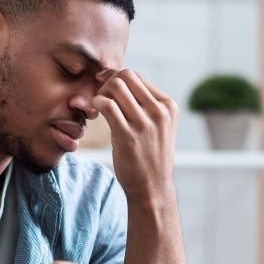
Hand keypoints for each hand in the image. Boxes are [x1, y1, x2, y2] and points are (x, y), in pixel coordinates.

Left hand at [92, 69, 178, 203]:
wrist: (152, 188)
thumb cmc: (150, 155)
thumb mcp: (157, 126)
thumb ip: (144, 104)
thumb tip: (116, 78)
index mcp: (168, 106)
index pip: (137, 77)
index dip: (117, 79)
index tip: (106, 92)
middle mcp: (159, 112)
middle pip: (126, 76)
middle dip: (108, 83)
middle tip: (101, 99)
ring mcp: (145, 124)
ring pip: (116, 86)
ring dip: (101, 93)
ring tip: (98, 108)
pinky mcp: (128, 137)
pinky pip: (107, 106)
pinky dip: (97, 104)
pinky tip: (96, 114)